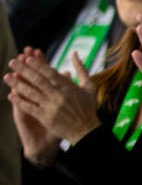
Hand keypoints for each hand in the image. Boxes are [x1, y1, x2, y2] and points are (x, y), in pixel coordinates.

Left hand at [5, 47, 95, 161]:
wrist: (87, 131)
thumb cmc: (88, 108)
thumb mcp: (89, 86)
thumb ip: (81, 69)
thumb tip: (75, 53)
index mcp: (69, 87)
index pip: (50, 73)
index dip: (38, 65)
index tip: (27, 58)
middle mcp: (59, 96)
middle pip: (38, 80)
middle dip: (23, 70)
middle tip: (12, 62)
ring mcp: (52, 107)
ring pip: (31, 93)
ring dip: (17, 84)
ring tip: (7, 76)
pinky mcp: (46, 118)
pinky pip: (30, 107)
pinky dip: (20, 101)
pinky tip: (11, 95)